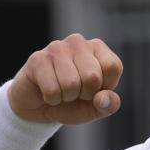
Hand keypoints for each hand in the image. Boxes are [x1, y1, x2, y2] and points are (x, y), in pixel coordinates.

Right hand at [8, 34, 122, 124]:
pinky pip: (52, 90)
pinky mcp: (37, 59)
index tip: (92, 89)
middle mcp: (78, 42)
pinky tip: (47, 91)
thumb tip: (102, 98)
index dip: (103, 87)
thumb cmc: (72, 102)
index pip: (112, 67)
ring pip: (71, 84)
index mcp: (97, 48)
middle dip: (84, 94)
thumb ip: (109, 104)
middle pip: (92, 76)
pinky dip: (51, 99)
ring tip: (61, 91)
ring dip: (66, 97)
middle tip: (74, 92)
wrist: (39, 107)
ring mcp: (56, 48)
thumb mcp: (96, 107)